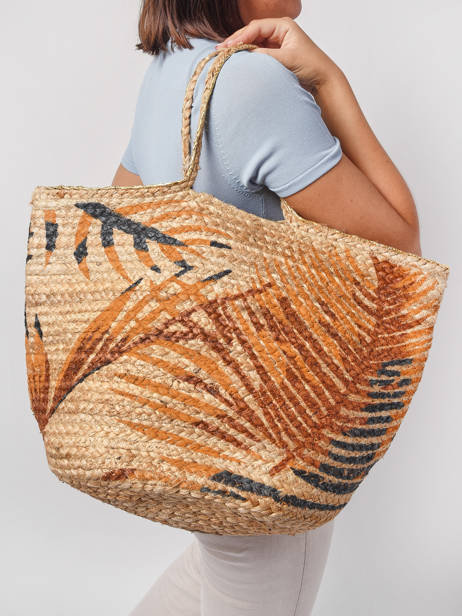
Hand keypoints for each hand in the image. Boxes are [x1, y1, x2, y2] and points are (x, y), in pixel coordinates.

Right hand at [215, 17, 341, 94]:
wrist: (322, 80)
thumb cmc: (311, 66)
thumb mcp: (287, 60)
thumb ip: (266, 56)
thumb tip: (246, 55)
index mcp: (284, 26)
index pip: (256, 27)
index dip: (240, 37)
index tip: (228, 47)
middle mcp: (279, 31)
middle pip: (252, 33)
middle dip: (236, 41)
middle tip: (220, 51)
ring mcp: (276, 42)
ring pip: (253, 42)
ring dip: (240, 49)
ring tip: (224, 56)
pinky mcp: (275, 54)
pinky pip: (257, 52)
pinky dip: (247, 56)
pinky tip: (237, 61)